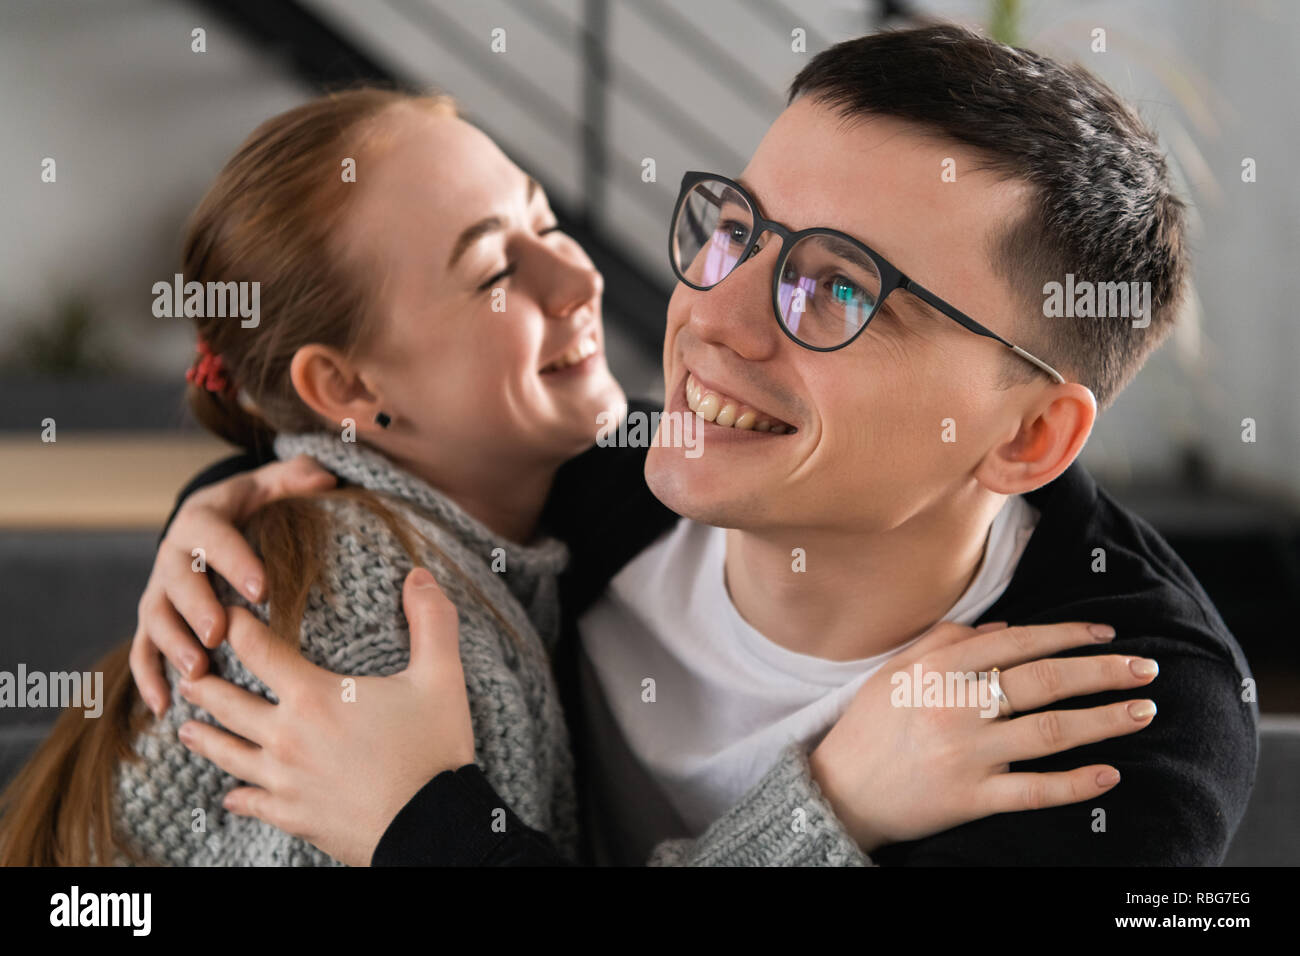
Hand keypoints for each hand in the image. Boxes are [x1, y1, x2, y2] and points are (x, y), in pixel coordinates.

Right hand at [130, 455, 335, 715]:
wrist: (211, 521)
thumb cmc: (252, 505)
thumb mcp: (271, 484)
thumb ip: (294, 477)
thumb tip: (324, 475)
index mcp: (200, 520)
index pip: (213, 538)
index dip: (234, 562)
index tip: (262, 589)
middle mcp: (173, 556)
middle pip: (177, 582)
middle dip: (197, 609)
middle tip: (219, 634)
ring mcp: (159, 591)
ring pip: (155, 620)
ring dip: (172, 647)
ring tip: (198, 673)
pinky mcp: (154, 621)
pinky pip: (143, 651)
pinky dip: (149, 679)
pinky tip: (165, 707)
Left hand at [175, 568, 474, 866]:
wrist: (430, 829)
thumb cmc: (434, 751)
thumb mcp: (441, 678)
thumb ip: (431, 621)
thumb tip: (420, 575)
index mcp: (314, 696)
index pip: (258, 650)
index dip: (237, 627)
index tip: (226, 615)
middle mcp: (287, 736)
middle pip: (228, 703)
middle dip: (203, 683)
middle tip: (187, 672)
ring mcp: (285, 780)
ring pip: (229, 753)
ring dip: (205, 737)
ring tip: (186, 728)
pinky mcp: (293, 816)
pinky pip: (252, 803)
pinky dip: (237, 797)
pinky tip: (229, 797)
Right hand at [809, 621, 1157, 852]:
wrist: (838, 792)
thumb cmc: (869, 727)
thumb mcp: (896, 671)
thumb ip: (945, 641)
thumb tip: (1007, 626)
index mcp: (937, 670)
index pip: (1017, 642)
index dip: (1068, 634)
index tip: (1106, 633)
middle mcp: (955, 707)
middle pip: (1045, 681)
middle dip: (1103, 671)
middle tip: (1146, 668)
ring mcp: (965, 754)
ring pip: (1051, 731)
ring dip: (1105, 720)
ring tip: (1143, 711)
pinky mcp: (970, 798)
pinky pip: (1034, 790)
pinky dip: (1075, 784)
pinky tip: (1110, 775)